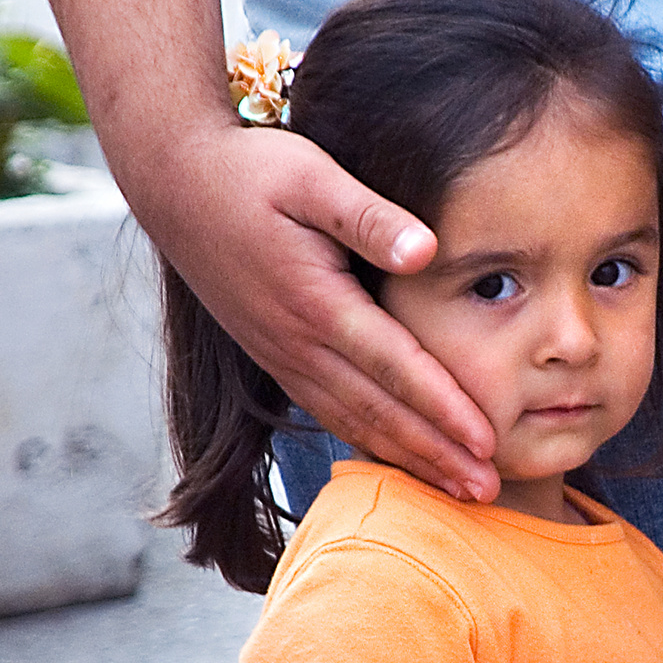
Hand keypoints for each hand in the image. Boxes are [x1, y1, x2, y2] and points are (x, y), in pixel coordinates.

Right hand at [142, 122, 499, 500]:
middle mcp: (297, 342)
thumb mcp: (312, 176)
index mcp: (316, 303)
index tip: (487, 442)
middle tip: (488, 492)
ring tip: (459, 489)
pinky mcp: (275, 353)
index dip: (444, 408)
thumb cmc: (251, 169)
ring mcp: (282, 354)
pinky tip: (401, 459)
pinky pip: (329, 412)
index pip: (395, 367)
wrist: (174, 179)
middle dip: (437, 455)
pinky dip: (370, 441)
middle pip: (379, 412)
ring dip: (409, 459)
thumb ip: (369, 217)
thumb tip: (427, 250)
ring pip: (354, 422)